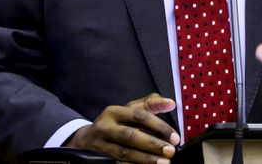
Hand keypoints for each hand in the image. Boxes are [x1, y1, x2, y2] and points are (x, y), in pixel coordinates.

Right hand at [65, 93, 179, 162]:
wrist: (87, 138)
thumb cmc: (115, 122)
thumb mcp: (130, 109)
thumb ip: (151, 104)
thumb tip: (171, 103)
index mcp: (115, 111)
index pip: (139, 116)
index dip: (158, 126)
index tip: (174, 137)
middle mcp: (106, 126)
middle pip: (130, 135)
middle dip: (152, 144)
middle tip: (170, 151)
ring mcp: (101, 143)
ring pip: (123, 152)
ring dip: (145, 158)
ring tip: (162, 162)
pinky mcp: (101, 157)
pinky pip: (118, 162)